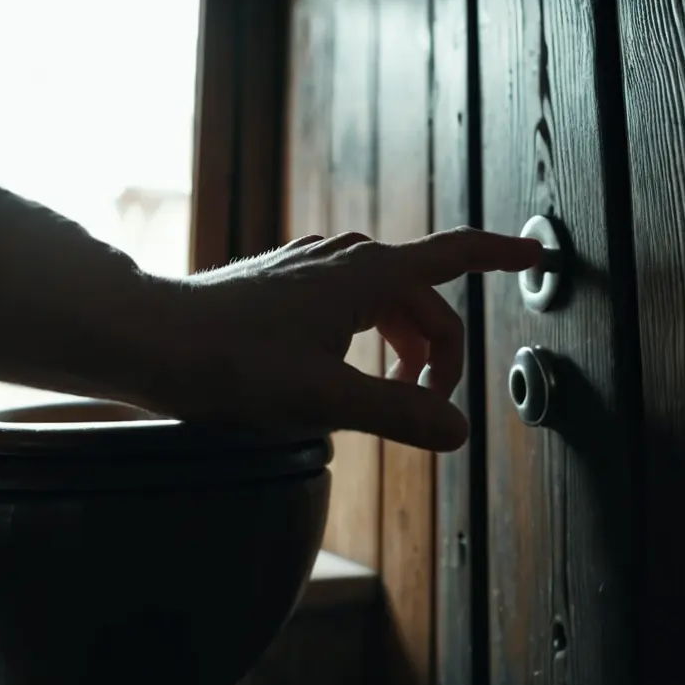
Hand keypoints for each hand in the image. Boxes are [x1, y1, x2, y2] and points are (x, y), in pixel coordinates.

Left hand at [147, 227, 541, 451]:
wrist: (150, 339)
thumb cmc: (230, 363)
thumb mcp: (325, 399)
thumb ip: (399, 413)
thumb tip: (458, 430)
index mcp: (366, 275)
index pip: (452, 256)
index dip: (499, 256)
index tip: (534, 255)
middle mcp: (343, 259)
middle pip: (422, 298)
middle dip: (438, 351)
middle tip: (426, 408)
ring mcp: (309, 267)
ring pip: (384, 301)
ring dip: (401, 346)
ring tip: (384, 393)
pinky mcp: (283, 283)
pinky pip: (347, 301)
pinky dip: (365, 335)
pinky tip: (339, 368)